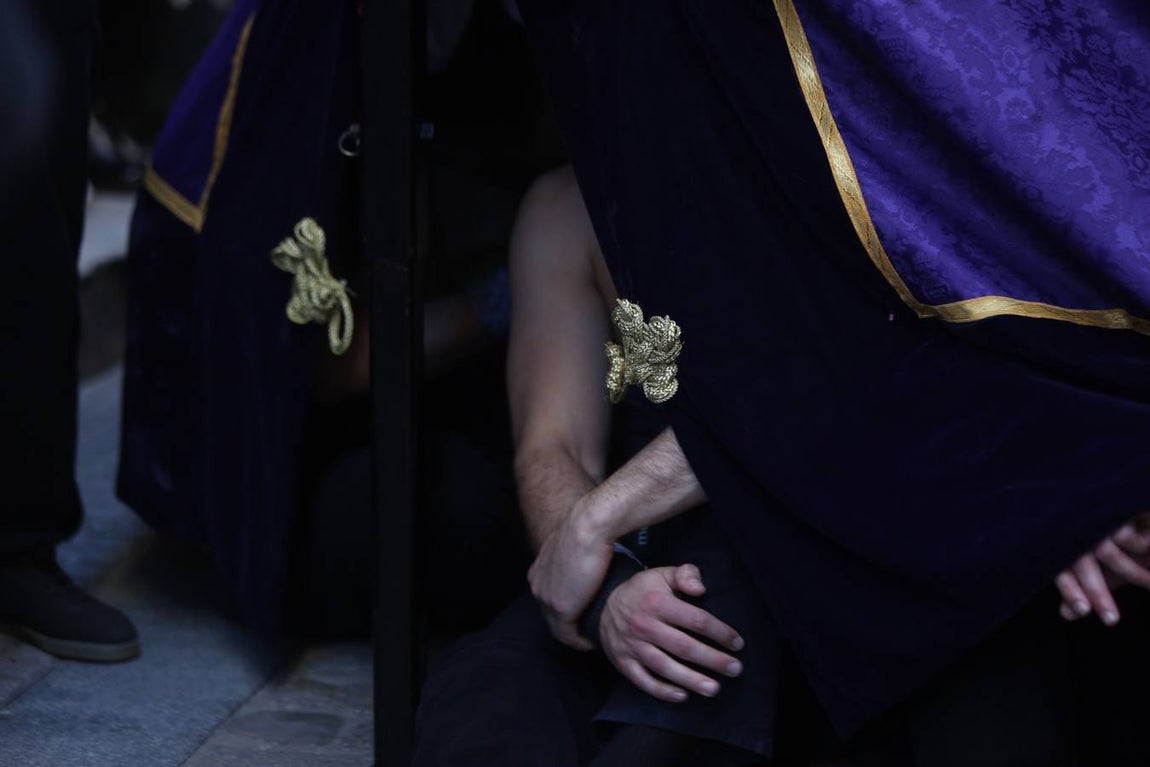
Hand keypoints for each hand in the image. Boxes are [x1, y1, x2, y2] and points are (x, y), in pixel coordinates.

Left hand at [528, 504, 612, 649]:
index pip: (549, 597)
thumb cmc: (587, 527)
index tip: (582, 612)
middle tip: (588, 629)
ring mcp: (547, 599)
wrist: (589, 526)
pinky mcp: (561, 609)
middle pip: (551, 614)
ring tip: (591, 638)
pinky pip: (568, 636)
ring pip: (558, 628)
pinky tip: (592, 643)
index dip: (565, 607)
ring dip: (574, 636)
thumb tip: (588, 558)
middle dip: (569, 624)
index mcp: (538, 571)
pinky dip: (580, 643)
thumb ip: (572, 555)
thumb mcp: (572, 543)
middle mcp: (537, 586)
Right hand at [599, 564, 744, 702]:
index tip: (737, 643)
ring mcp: (632, 646)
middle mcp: (645, 626)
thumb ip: (685, 575)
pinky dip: (662, 691)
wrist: (602, 604)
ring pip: (664, 667)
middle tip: (735, 669)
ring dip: (691, 680)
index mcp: (658, 603)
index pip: (695, 620)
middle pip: (683, 647)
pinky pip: (642, 680)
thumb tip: (701, 589)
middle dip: (712, 660)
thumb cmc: (642, 591)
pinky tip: (682, 696)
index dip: (720, 632)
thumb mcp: (662, 574)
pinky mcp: (623, 662)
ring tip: (714, 689)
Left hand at [1055, 518, 1149, 624]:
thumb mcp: (1108, 567)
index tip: (1082, 611)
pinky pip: (1129, 538)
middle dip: (1096, 593)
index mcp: (1070, 544)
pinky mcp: (1119, 511)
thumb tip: (1065, 614)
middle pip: (1082, 564)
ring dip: (1132, 574)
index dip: (1070, 590)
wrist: (1144, 522)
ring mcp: (1098, 518)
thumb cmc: (1127, 541)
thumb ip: (1085, 588)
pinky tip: (1149, 544)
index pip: (1064, 570)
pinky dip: (1141, 546)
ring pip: (1107, 554)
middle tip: (1111, 621)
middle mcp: (1080, 530)